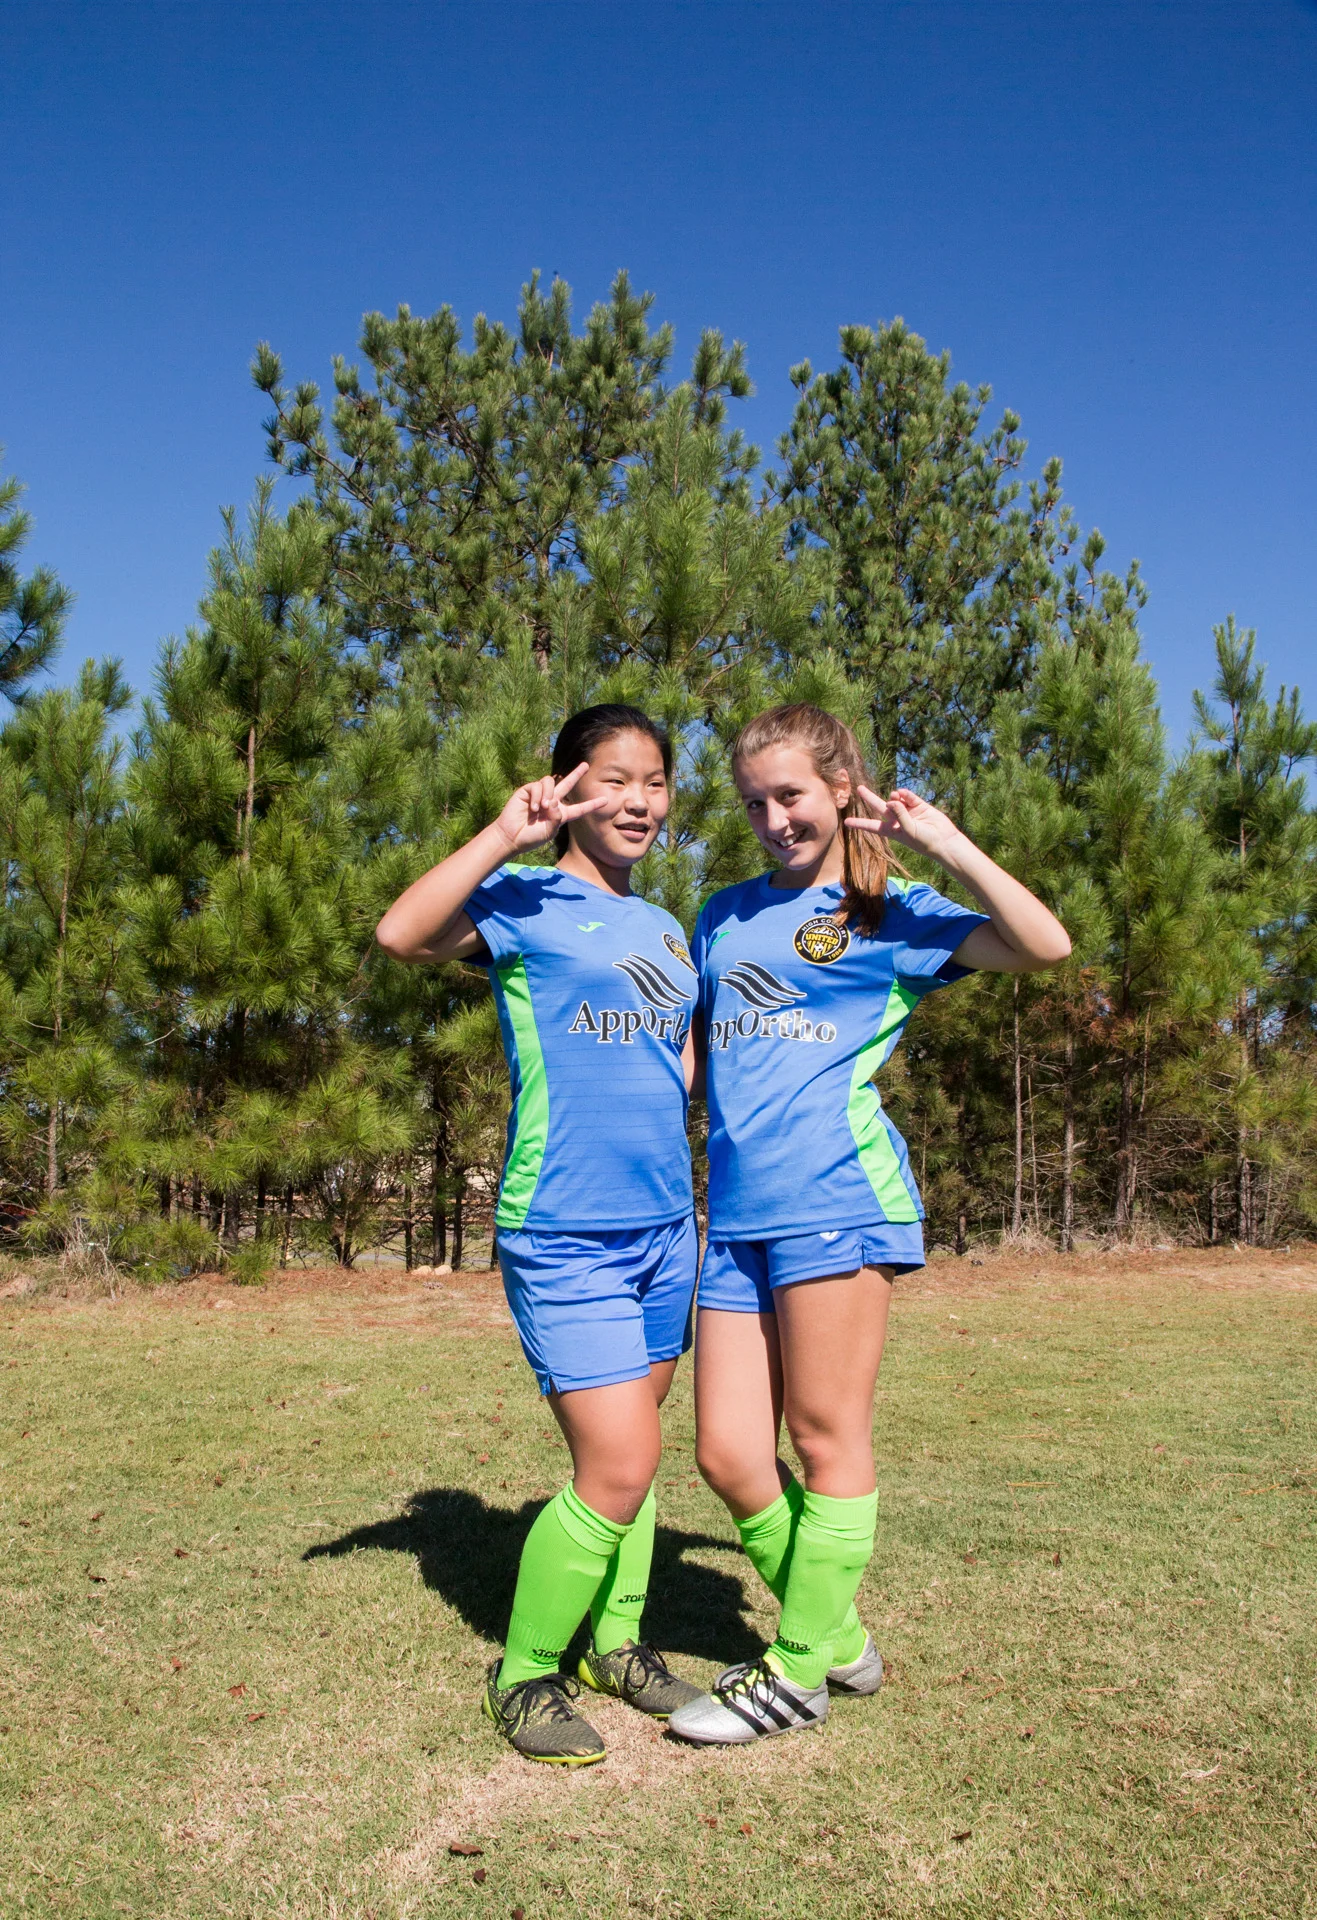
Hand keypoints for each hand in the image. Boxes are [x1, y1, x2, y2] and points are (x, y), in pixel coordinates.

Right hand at [492, 763, 609, 853]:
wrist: (511, 836)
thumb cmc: (530, 837)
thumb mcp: (548, 832)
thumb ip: (556, 819)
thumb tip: (555, 803)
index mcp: (560, 814)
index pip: (579, 808)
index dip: (591, 805)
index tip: (605, 801)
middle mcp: (552, 802)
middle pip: (567, 784)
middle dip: (576, 774)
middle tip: (586, 765)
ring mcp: (539, 795)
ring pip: (551, 783)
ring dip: (548, 795)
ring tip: (542, 808)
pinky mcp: (527, 791)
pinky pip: (537, 786)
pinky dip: (537, 797)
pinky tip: (533, 808)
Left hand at [845, 785, 964, 861]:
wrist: (943, 840)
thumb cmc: (924, 841)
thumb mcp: (908, 830)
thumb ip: (899, 814)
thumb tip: (891, 797)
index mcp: (891, 830)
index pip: (871, 826)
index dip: (859, 823)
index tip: (846, 822)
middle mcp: (897, 820)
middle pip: (879, 806)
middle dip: (869, 797)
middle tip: (859, 788)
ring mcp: (908, 811)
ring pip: (895, 798)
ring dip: (893, 796)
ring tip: (897, 798)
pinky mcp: (919, 805)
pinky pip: (908, 796)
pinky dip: (905, 794)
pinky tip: (903, 794)